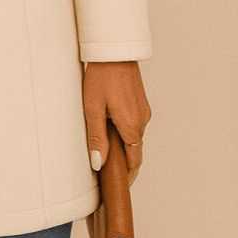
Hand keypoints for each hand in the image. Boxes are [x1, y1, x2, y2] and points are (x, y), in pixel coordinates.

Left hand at [82, 60, 150, 183]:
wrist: (114, 51)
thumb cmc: (101, 77)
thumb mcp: (93, 109)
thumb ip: (97, 138)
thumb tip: (99, 164)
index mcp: (131, 126)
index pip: (134, 162)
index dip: (126, 176)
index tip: (117, 186)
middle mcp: (142, 120)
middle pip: (135, 151)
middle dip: (123, 163)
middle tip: (107, 172)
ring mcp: (144, 111)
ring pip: (134, 137)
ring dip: (123, 145)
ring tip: (104, 150)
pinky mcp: (141, 103)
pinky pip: (134, 124)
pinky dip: (125, 132)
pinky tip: (109, 127)